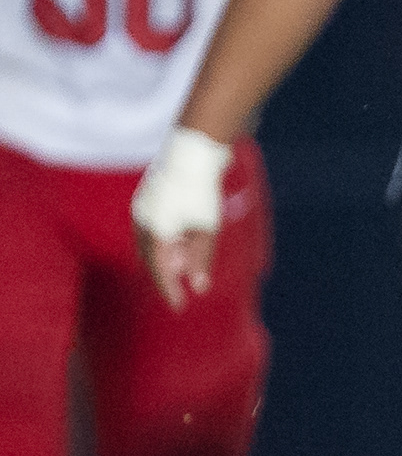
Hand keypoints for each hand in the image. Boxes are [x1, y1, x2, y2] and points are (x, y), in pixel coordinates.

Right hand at [130, 127, 231, 309]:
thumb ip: (200, 258)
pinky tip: (179, 240)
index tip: (180, 306)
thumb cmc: (201, 190)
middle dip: (166, 273)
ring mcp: (143, 207)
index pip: (159, 270)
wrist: (194, 149)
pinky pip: (153, 227)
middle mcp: (142, 221)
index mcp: (153, 232)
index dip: (170, 290)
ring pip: (151, 242)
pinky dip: (165, 239)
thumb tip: (199, 287)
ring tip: (182, 265)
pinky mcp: (149, 196)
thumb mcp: (206, 228)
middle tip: (180, 289)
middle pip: (152, 257)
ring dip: (166, 255)